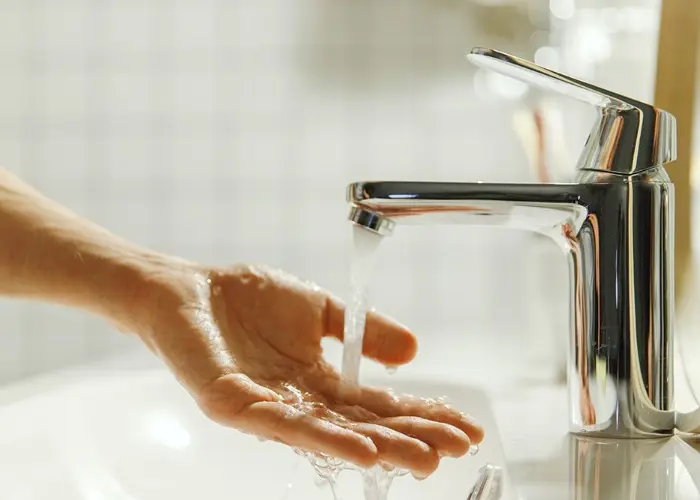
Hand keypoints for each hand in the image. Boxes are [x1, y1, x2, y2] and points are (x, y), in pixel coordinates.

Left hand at [135, 262, 483, 477]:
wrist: (191, 289)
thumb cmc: (249, 299)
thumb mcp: (320, 310)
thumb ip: (364, 331)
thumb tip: (416, 351)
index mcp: (320, 380)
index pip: (377, 404)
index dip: (419, 414)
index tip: (462, 424)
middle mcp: (300, 401)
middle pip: (362, 426)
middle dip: (410, 438)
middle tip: (456, 451)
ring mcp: (267, 408)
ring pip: (329, 434)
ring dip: (378, 447)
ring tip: (420, 459)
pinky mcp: (233, 405)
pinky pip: (280, 424)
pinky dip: (323, 438)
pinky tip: (360, 449)